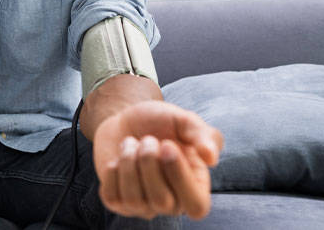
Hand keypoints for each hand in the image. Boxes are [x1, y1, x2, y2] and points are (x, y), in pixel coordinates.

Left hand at [93, 100, 223, 219]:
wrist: (127, 118)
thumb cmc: (161, 122)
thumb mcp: (185, 120)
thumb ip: (203, 135)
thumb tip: (211, 158)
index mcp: (196, 186)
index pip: (196, 205)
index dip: (179, 177)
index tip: (167, 144)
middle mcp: (172, 202)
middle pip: (161, 201)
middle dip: (149, 163)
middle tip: (147, 139)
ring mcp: (144, 205)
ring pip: (134, 199)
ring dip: (129, 162)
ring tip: (131, 143)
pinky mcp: (118, 202)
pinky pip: (111, 197)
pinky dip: (112, 171)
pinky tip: (118, 158)